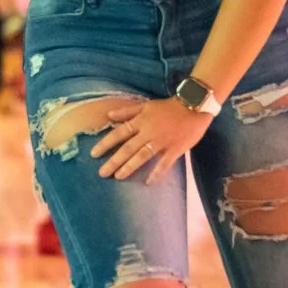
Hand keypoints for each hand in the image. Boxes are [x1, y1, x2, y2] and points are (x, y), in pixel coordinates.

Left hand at [88, 97, 211, 181]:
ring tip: (118, 176)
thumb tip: (108, 116)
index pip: (119, 133)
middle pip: (128, 148)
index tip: (94, 154)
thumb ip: (127, 111)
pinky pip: (164, 164)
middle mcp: (148, 133)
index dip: (106, 144)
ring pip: (142, 156)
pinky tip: (148, 183)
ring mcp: (162, 142)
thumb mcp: (146, 105)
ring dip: (129, 167)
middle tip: (102, 173)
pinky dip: (157, 173)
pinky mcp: (175, 149)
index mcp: (141, 121)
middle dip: (114, 161)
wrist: (194, 106)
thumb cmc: (169, 106)